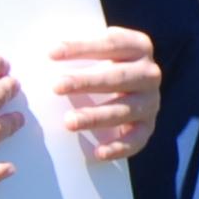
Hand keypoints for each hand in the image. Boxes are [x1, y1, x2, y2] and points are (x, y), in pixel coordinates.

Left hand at [48, 26, 160, 163]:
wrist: (130, 88)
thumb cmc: (104, 63)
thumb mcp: (98, 49)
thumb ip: (80, 48)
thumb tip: (47, 52)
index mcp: (138, 47)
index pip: (110, 45)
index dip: (82, 48)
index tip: (51, 54)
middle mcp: (149, 73)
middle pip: (118, 77)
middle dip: (86, 83)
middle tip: (57, 87)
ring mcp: (151, 101)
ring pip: (124, 110)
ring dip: (96, 116)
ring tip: (68, 121)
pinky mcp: (148, 126)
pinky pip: (136, 139)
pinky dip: (118, 147)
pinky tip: (97, 153)